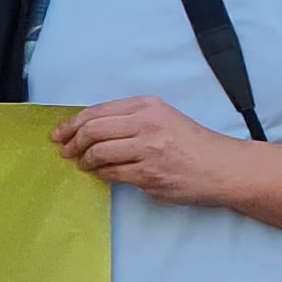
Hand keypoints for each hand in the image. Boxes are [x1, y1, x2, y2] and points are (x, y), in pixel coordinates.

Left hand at [51, 94, 257, 205]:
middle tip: (65, 151)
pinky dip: (101, 174)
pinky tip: (100, 173)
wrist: (222, 167)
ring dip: (84, 161)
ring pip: (98, 153)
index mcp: (147, 106)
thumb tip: (87, 128)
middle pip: (92, 131)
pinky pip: (112, 174)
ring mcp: (148, 151)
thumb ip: (128, 119)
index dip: (71, 123)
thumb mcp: (162, 117)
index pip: (96, 112)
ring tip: (83, 164)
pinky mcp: (150, 175)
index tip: (59, 134)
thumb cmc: (190, 143)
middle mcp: (146, 124)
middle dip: (72, 142)